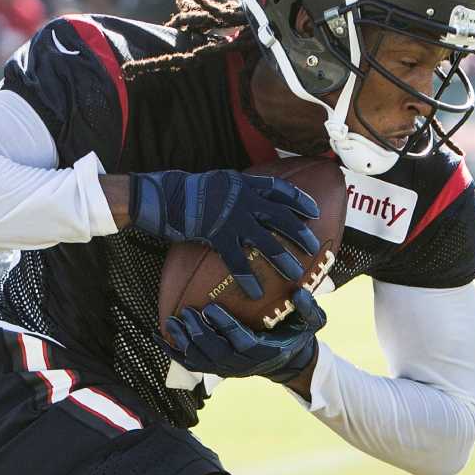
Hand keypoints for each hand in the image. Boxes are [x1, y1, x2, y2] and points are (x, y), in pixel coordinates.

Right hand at [129, 169, 319, 299]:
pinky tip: (257, 292)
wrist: (161, 196)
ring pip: (266, 239)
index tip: (314, 212)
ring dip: (282, 258)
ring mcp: (232, 217)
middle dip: (299, 232)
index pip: (279, 190)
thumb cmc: (183, 192)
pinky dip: (248, 277)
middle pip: (281, 215)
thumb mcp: (215, 182)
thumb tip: (243, 199)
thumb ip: (233, 191)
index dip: (299, 200)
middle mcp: (243, 198)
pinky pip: (237, 259)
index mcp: (243, 184)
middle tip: (312, 247)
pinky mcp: (217, 235)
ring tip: (295, 273)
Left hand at [162, 288, 327, 382]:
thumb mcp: (312, 322)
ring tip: (172, 321)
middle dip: (198, 333)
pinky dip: (174, 353)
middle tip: (186, 312)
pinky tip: (161, 337)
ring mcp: (227, 369)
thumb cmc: (296, 334)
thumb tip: (299, 292)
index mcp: (264, 351)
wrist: (286, 360)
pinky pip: (191, 365)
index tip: (210, 307)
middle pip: (215, 353)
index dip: (224, 327)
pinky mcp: (216, 369)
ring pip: (200, 361)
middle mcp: (243, 364)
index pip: (240, 342)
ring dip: (184, 343)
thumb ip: (310, 308)